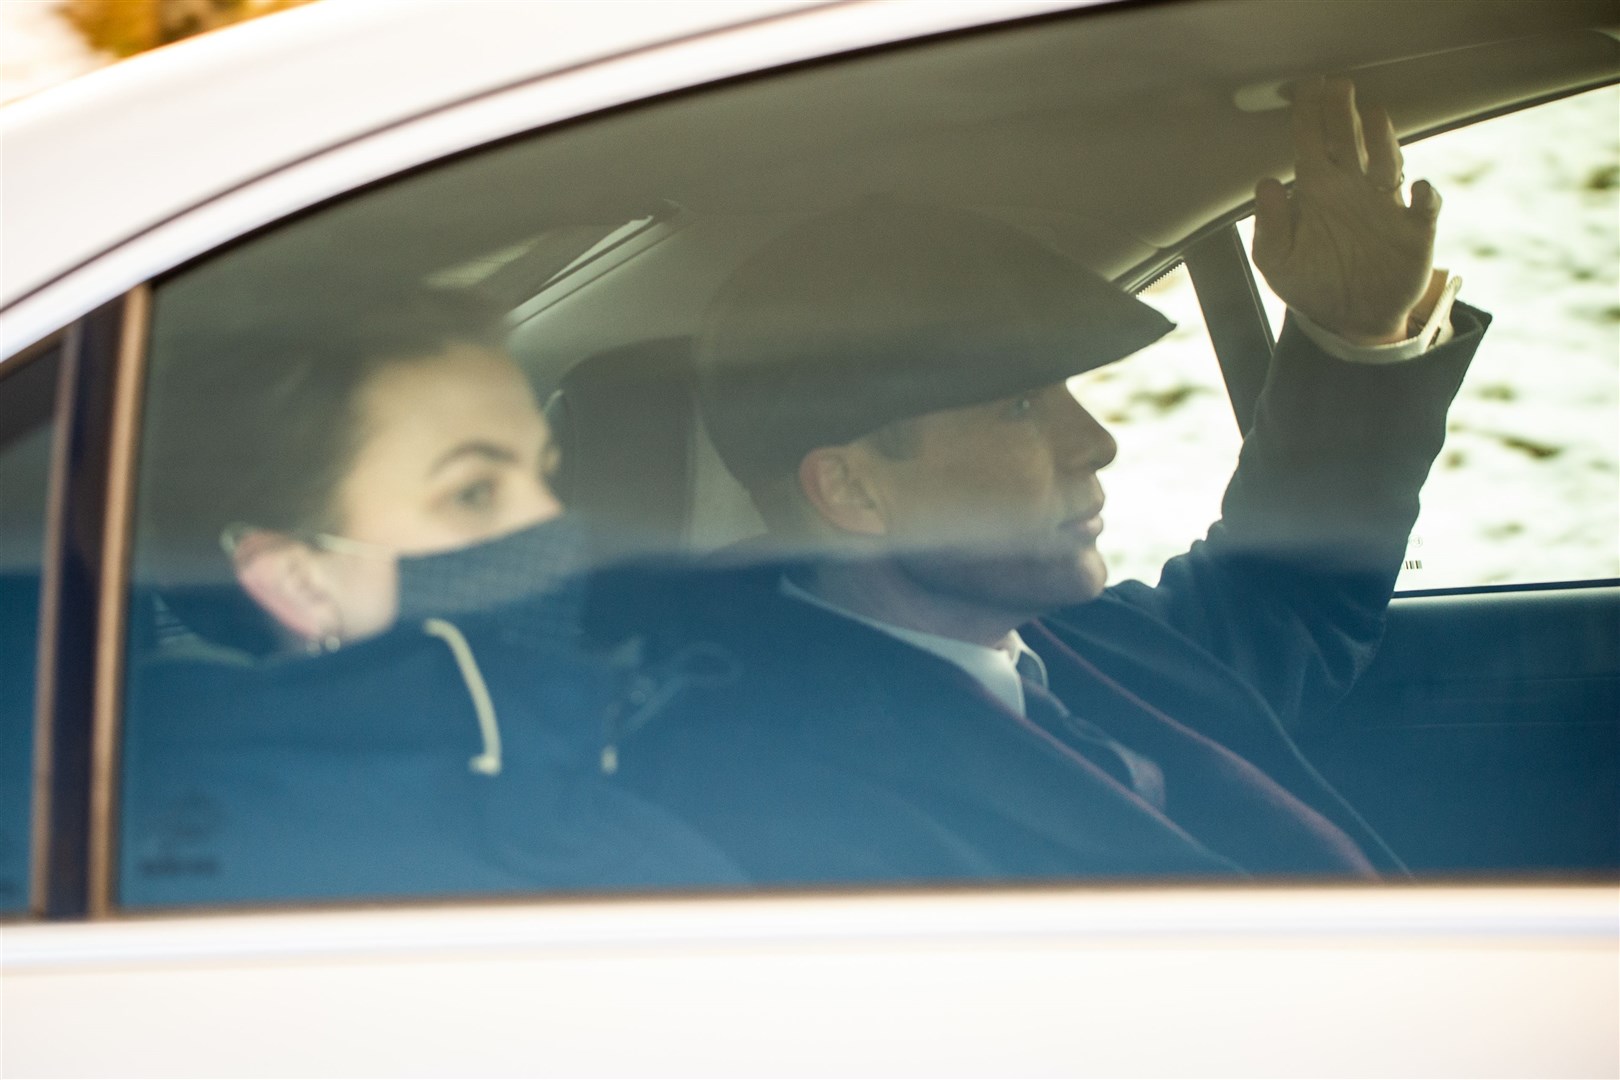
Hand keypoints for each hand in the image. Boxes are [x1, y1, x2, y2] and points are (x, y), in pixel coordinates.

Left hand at [1252, 77, 1441, 344]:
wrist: (1351, 320)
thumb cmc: (1312, 286)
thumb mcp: (1278, 261)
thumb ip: (1268, 225)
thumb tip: (1266, 183)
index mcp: (1318, 194)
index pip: (1312, 144)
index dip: (1310, 115)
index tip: (1309, 88)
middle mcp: (1352, 191)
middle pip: (1348, 140)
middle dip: (1342, 112)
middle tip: (1339, 84)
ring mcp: (1385, 206)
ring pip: (1387, 160)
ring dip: (1382, 139)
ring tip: (1372, 116)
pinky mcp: (1415, 230)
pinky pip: (1427, 205)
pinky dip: (1427, 195)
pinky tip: (1418, 188)